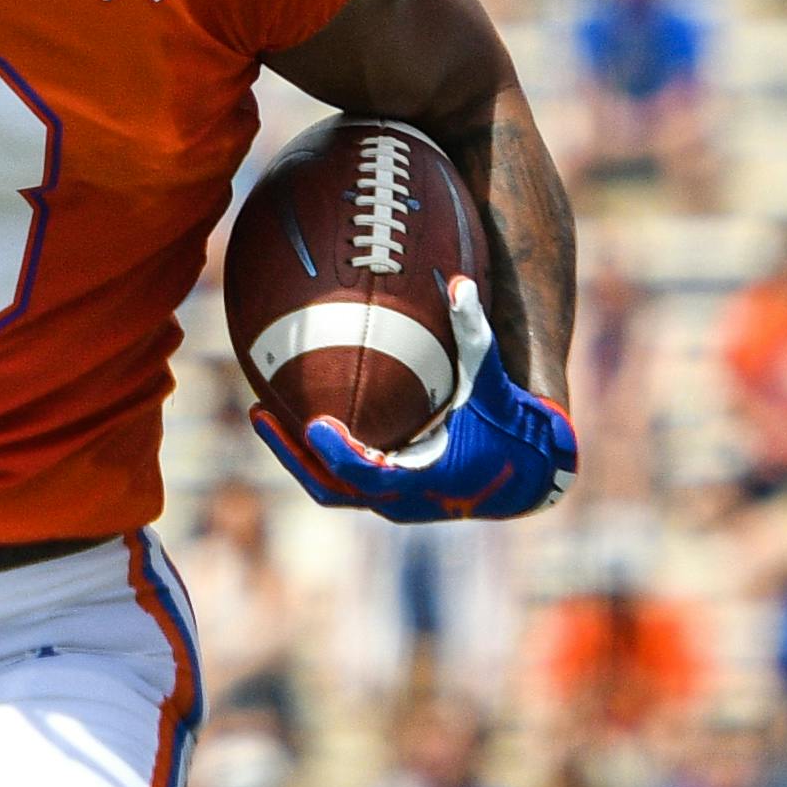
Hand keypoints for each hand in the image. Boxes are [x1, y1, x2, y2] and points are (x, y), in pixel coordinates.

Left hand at [254, 274, 576, 522]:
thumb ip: (474, 335)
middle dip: (292, 453)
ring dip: (296, 455)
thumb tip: (459, 283)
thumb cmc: (507, 425)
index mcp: (424, 478)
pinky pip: (342, 481)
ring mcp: (391, 503)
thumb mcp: (490, 382)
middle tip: (260, 414)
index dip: (339, 453)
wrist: (526, 474)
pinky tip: (299, 417)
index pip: (368, 473)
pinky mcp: (387, 498)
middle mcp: (401, 500)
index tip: (315, 424)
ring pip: (329, 487)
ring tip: (264, 415)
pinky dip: (319, 456)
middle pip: (330, 486)